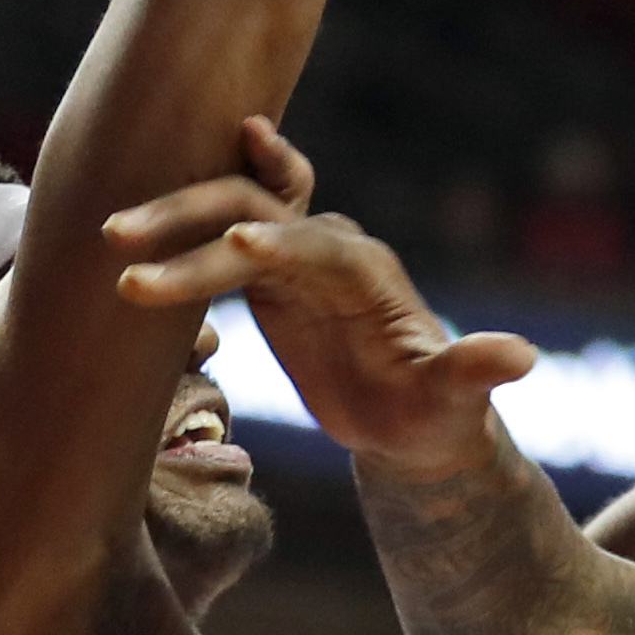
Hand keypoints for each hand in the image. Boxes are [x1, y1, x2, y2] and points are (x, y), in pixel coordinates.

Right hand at [105, 118, 534, 476]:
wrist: (415, 422)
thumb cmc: (438, 416)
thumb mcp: (457, 402)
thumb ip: (475, 373)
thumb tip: (522, 358)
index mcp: (367, 271)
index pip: (316, 244)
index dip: (279, 244)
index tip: (236, 250)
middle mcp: (328, 249)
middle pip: (256, 212)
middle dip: (197, 220)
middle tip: (128, 242)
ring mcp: (294, 259)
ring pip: (226, 218)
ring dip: (171, 224)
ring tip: (112, 247)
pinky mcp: (268, 280)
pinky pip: (215, 245)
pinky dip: (176, 241)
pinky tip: (124, 247)